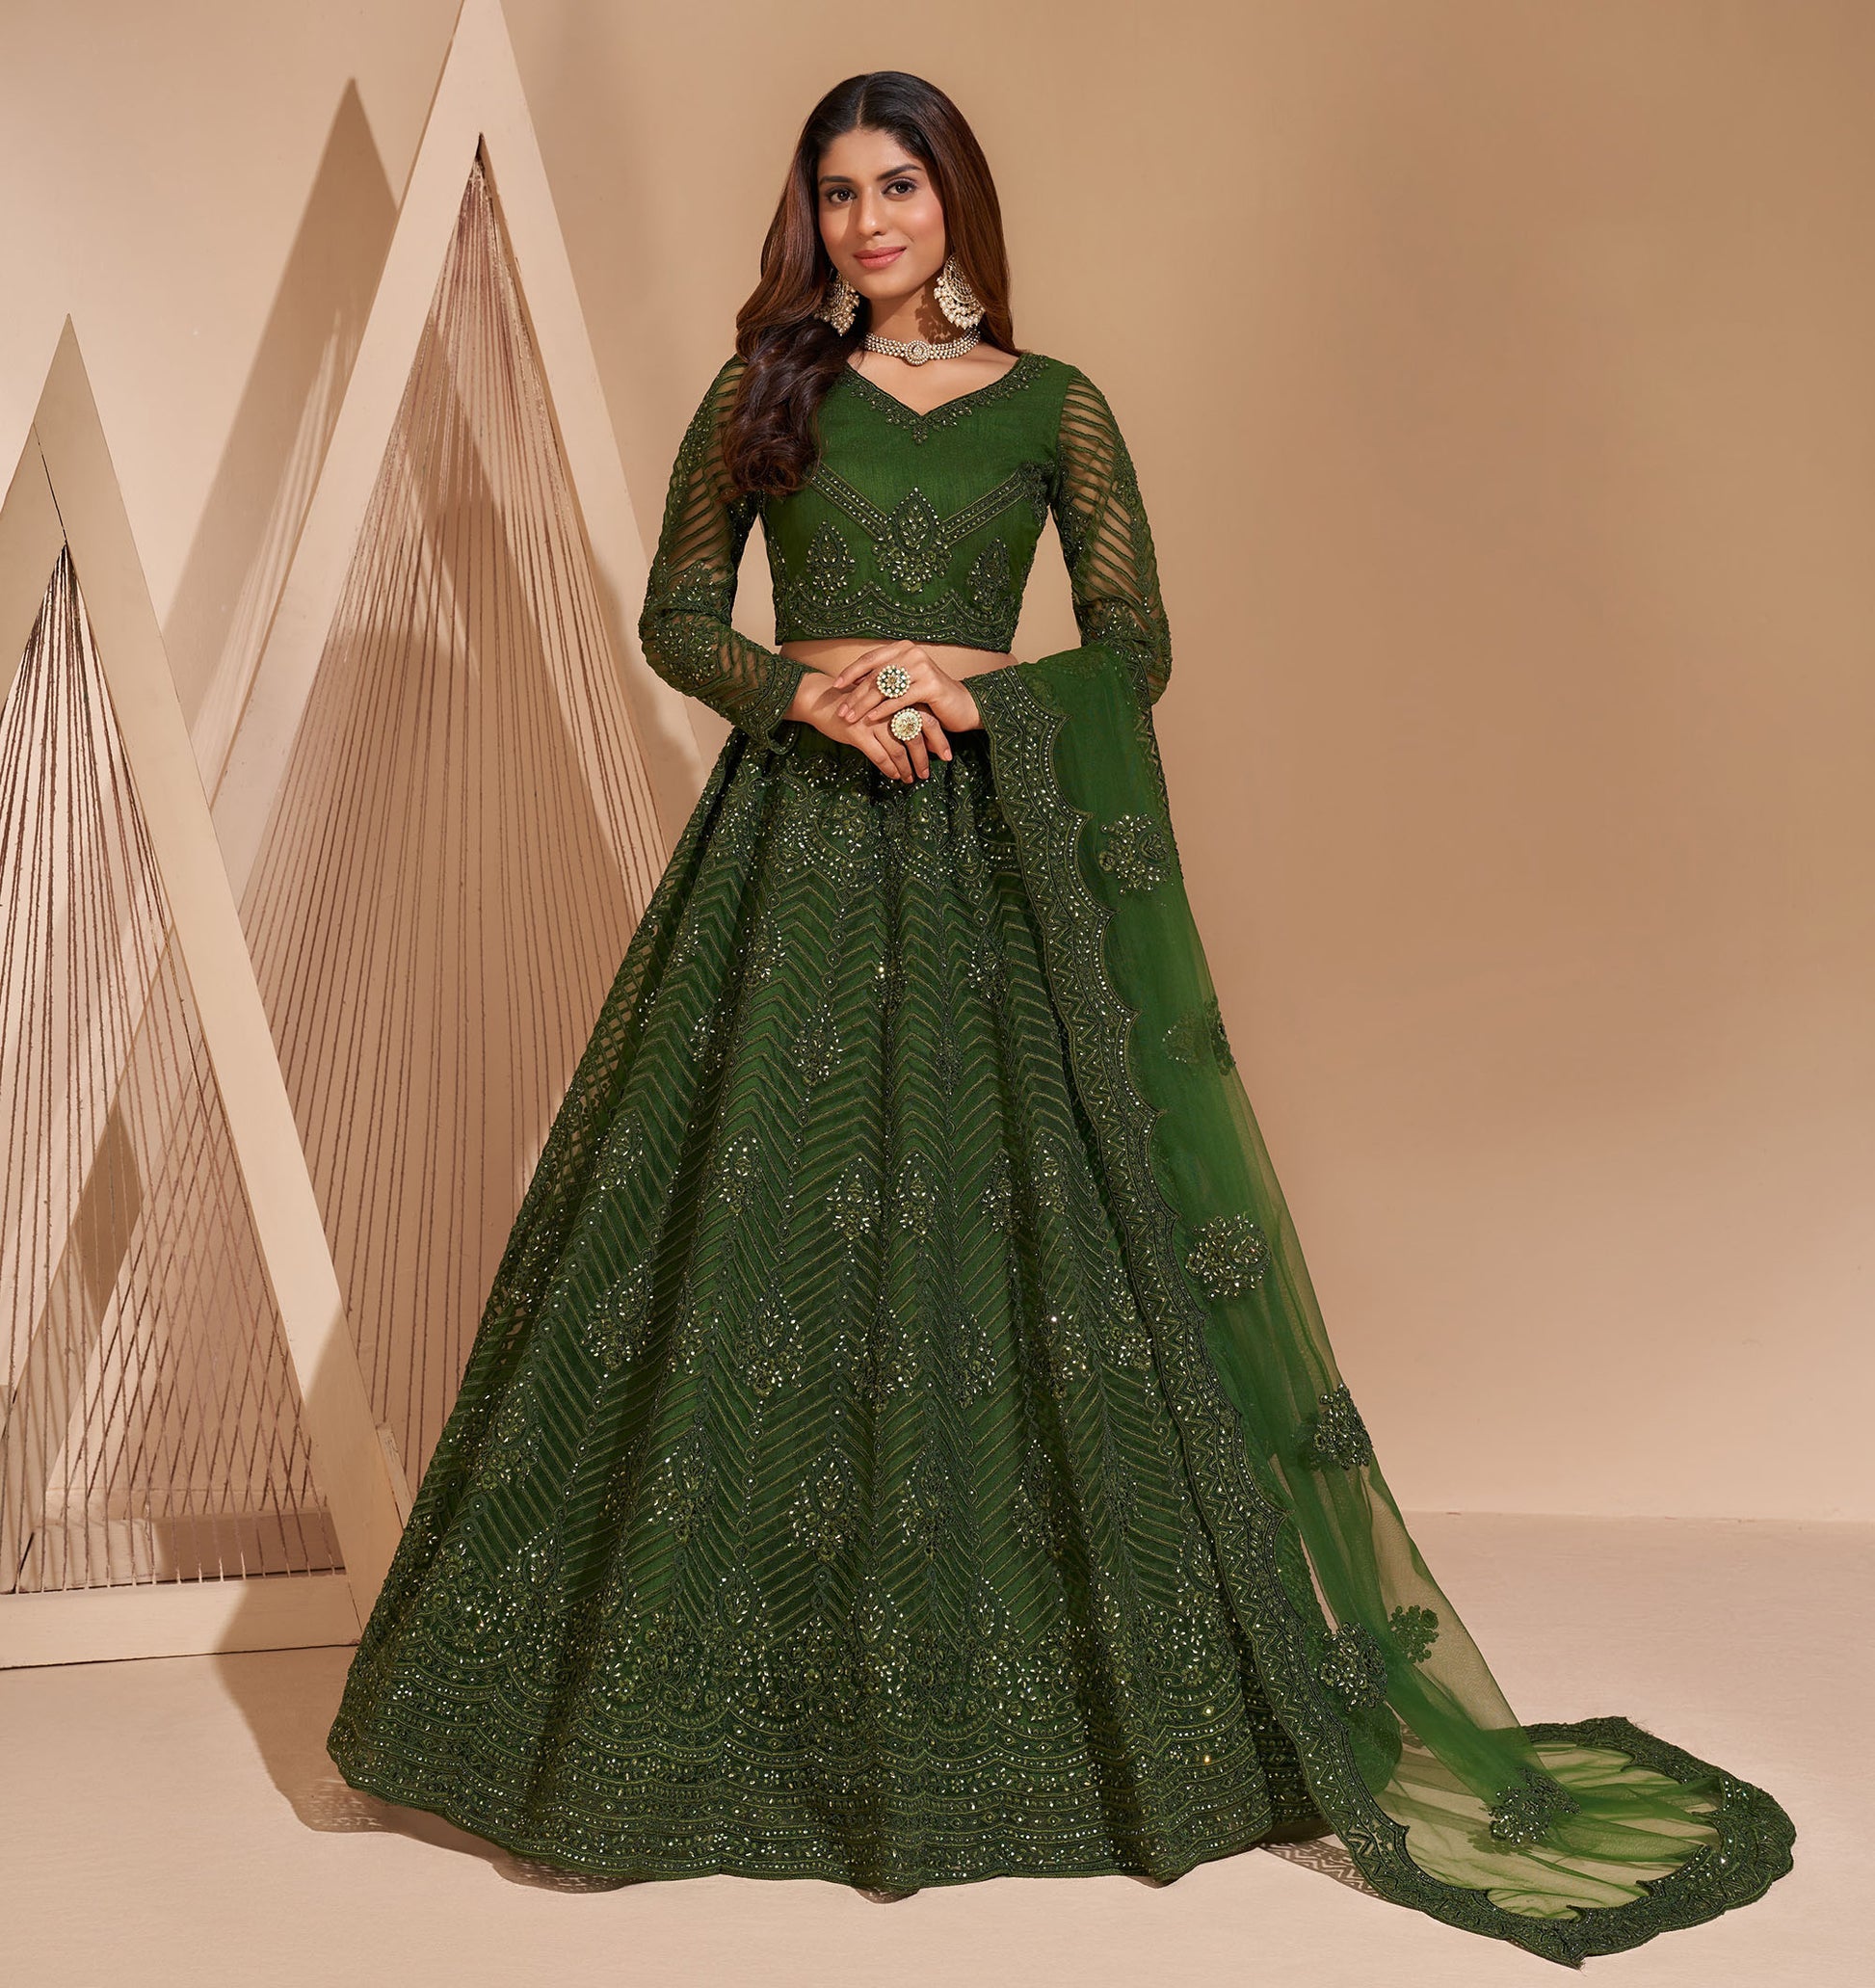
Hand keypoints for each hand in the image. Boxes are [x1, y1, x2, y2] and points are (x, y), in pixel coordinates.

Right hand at [788, 666, 949, 784]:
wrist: (823, 700)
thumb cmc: (856, 705)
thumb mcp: (882, 706)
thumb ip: (903, 716)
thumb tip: (927, 741)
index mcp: (899, 698)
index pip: (927, 720)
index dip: (939, 740)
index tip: (946, 756)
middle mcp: (889, 708)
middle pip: (916, 737)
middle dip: (923, 759)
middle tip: (927, 774)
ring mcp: (874, 721)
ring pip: (898, 750)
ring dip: (906, 768)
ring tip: (911, 779)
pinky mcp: (858, 733)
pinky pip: (880, 756)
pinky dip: (889, 768)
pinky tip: (894, 776)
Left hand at [829, 641, 983, 782]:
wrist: (962, 706)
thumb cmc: (929, 698)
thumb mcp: (904, 684)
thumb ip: (883, 679)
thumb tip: (851, 683)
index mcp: (903, 649)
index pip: (870, 659)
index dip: (851, 672)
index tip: (835, 686)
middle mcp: (912, 653)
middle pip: (875, 675)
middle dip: (855, 695)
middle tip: (841, 711)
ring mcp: (922, 667)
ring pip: (885, 688)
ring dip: (864, 705)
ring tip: (851, 718)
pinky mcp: (930, 685)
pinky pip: (900, 699)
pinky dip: (884, 710)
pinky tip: (871, 720)